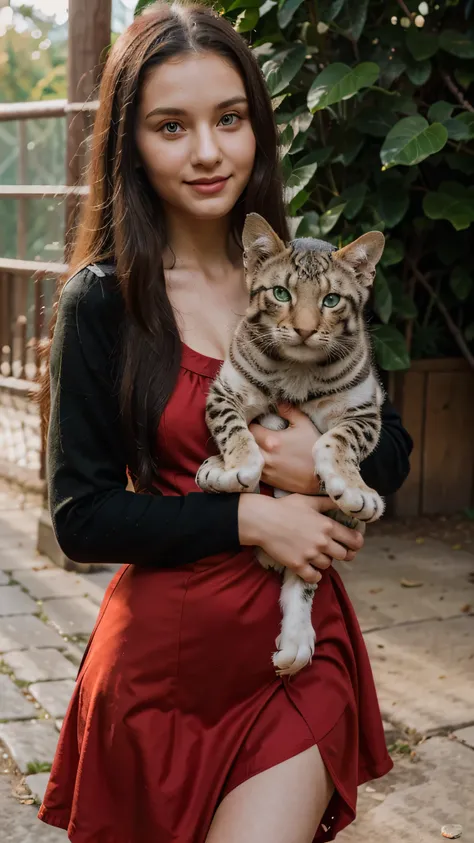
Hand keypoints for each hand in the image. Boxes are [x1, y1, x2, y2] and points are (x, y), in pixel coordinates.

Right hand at [238, 493, 363, 584]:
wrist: (262, 520)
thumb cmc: (285, 507)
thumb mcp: (309, 500)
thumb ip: (328, 502)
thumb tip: (343, 500)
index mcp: (327, 525)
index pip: (353, 540)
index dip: (356, 543)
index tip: (354, 543)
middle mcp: (322, 542)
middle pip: (344, 555)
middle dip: (343, 553)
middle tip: (337, 551)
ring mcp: (310, 555)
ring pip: (328, 565)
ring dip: (325, 561)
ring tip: (318, 555)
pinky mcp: (298, 565)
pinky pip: (314, 577)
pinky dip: (315, 575)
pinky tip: (312, 570)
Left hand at [249, 404, 320, 494]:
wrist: (321, 477)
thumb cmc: (314, 449)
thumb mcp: (304, 425)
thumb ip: (290, 411)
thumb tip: (279, 401)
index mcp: (271, 440)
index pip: (249, 428)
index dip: (250, 423)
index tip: (255, 422)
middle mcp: (265, 456)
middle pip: (246, 444)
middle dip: (248, 437)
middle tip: (253, 432)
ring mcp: (265, 470)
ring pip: (248, 458)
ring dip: (250, 451)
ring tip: (256, 445)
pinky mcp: (268, 480)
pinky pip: (254, 469)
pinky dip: (255, 463)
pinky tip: (261, 459)